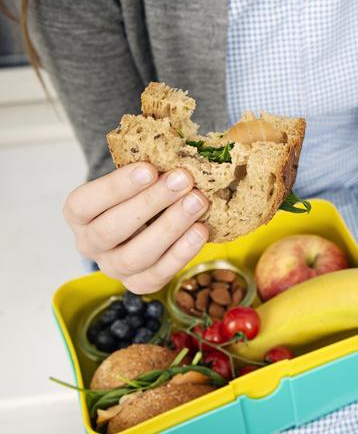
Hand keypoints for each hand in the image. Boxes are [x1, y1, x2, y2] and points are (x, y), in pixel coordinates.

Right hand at [63, 163, 208, 293]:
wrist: (148, 217)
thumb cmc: (141, 190)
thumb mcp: (137, 175)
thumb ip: (149, 167)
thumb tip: (178, 153)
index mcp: (78, 213)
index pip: (86, 202)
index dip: (116, 186)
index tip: (149, 168)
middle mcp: (89, 243)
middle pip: (112, 229)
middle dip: (151, 203)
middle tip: (183, 180)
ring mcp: (113, 267)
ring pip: (136, 255)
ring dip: (171, 227)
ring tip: (197, 202)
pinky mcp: (139, 283)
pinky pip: (159, 274)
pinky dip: (182, 252)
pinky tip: (201, 230)